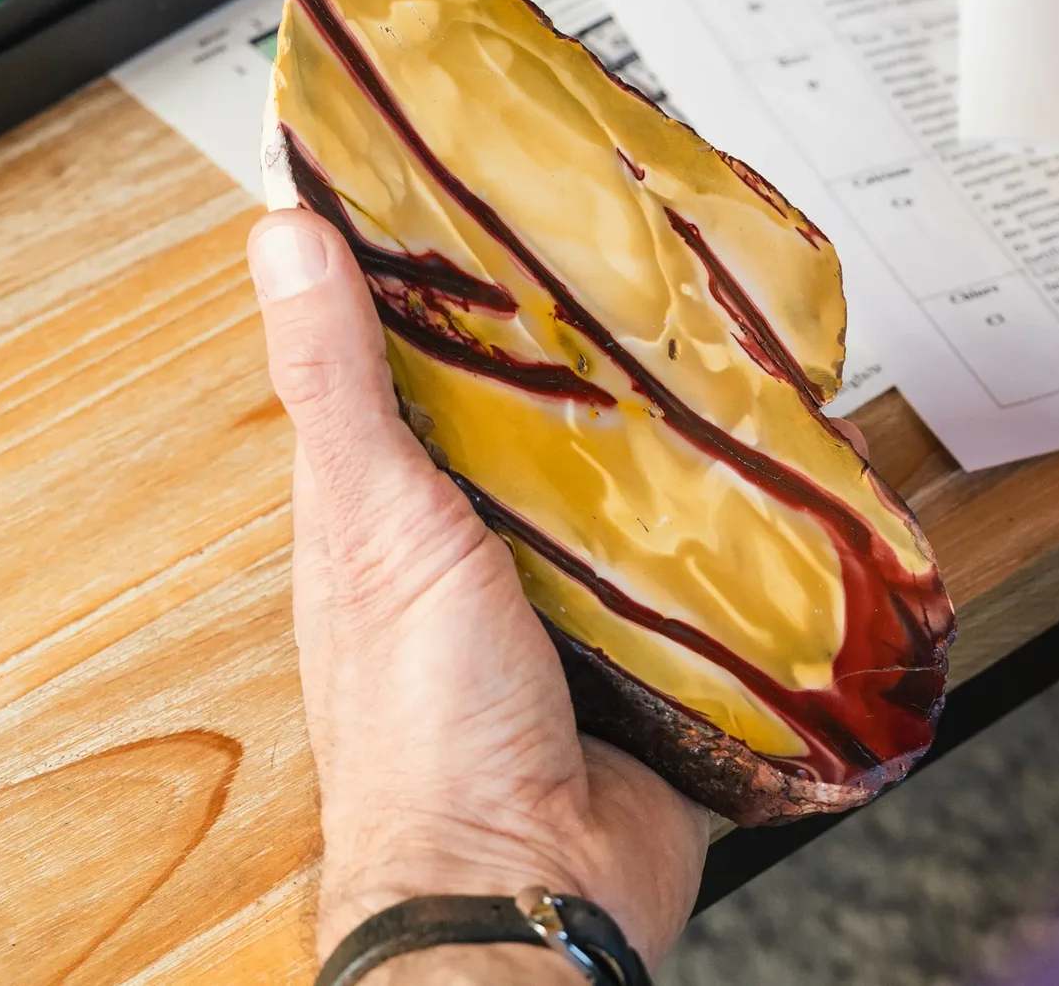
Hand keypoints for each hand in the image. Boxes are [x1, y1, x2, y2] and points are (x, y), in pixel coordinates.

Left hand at [249, 211, 708, 974]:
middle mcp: (485, 537)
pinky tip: (776, 467)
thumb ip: (339, 382)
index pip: (418, 353)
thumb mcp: (376, 521)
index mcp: (397, 500)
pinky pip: (707, 559)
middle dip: (600, 342)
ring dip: (679, 430)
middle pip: (544, 410)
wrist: (532, 882)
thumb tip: (283, 235)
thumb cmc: (422, 728)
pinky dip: (738, 519)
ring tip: (733, 341)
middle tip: (661, 251)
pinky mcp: (660, 643)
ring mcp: (576, 592)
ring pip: (632, 477)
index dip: (453, 270)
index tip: (501, 177)